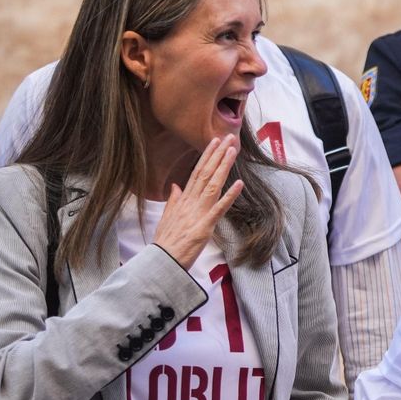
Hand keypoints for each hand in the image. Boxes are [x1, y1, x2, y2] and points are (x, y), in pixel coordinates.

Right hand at [152, 137, 243, 268]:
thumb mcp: (167, 218)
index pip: (197, 173)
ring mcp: (197, 213)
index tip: (215, 142)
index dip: (207, 157)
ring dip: (223, 167)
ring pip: (212, 185)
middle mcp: (190, 203)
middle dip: (218, 155)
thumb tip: (176, 187)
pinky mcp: (204, 226)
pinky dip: (229, 196)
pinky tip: (239, 183)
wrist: (161, 261)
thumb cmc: (166, 242)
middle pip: (205, 174)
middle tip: (229, 138)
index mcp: (183, 201)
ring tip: (232, 151)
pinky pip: (219, 209)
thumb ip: (173, 201)